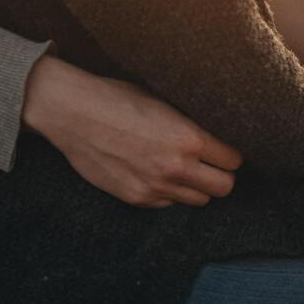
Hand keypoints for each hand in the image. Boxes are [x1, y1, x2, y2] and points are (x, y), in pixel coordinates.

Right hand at [22, 55, 242, 206]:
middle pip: (224, 187)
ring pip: (199, 200)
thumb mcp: (163, 103)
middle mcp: (176, 167)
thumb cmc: (117, 99)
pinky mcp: (137, 198)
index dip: (230, 155)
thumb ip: (191, 126)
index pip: (233, 160)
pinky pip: (169, 204)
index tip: (224, 151)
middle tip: (211, 165)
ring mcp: (156, 186)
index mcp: (189, 138)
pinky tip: (156, 174)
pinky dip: (169, 193)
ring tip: (183, 170)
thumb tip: (216, 137)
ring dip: (197, 187)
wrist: (70, 111)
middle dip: (221, 176)